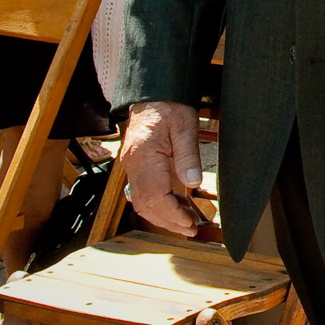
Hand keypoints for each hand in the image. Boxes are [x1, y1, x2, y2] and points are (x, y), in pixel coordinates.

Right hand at [120, 100, 203, 235]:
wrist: (152, 93)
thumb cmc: (168, 106)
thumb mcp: (185, 125)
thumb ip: (188, 155)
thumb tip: (192, 182)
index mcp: (144, 155)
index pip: (154, 195)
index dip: (172, 213)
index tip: (189, 223)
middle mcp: (133, 164)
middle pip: (146, 204)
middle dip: (168, 221)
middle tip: (190, 230)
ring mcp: (132, 166)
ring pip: (143, 202)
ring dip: (164, 216)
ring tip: (187, 223)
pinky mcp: (137, 166)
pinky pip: (145, 192)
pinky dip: (160, 205)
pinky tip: (178, 207)